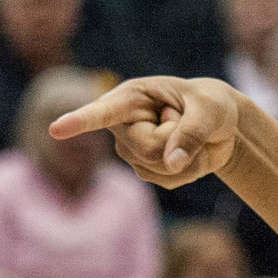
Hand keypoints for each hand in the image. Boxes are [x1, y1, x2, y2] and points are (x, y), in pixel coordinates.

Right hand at [49, 77, 240, 189]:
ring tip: (190, 137)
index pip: (103, 111)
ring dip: (188, 158)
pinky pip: (169, 181)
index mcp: (132, 97)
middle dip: (177, 142)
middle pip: (146, 149)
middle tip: (184, 120)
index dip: (80, 121)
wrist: (221, 127)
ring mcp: (131, 149)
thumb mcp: (210, 111)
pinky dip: (191, 171)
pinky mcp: (145, 169)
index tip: (56, 130)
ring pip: (158, 168)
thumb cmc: (211, 105)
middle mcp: (123, 123)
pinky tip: (190, 156)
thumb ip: (191, 133)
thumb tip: (171, 165)